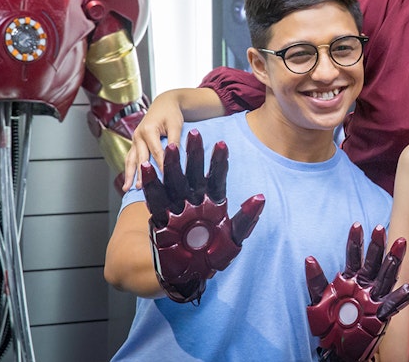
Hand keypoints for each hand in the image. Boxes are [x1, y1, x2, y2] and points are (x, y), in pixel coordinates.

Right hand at [124, 90, 187, 190]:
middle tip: (141, 188)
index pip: (155, 152)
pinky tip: (128, 179)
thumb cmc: (171, 113)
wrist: (164, 103)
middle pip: (140, 158)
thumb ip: (174, 140)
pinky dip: (129, 168)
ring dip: (129, 174)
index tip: (163, 179)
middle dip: (140, 174)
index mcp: (148, 130)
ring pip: (131, 159)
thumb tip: (174, 157)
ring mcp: (135, 139)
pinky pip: (131, 157)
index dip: (160, 166)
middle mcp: (138, 135)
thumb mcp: (176, 125)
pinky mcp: (136, 142)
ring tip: (127, 188)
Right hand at [142, 129, 265, 302]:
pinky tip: (148, 169)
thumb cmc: (213, 256)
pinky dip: (152, 185)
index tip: (222, 143)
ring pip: (174, 181)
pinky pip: (155, 200)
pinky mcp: (161, 219)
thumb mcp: (234, 238)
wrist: (189, 275)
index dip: (219, 161)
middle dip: (194, 153)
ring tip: (170, 146)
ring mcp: (177, 208)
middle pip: (194, 172)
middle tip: (193, 132)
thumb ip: (246, 219)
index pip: (217, 177)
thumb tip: (261, 197)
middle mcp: (194, 201)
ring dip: (172, 164)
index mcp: (213, 202)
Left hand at [306, 223, 408, 361]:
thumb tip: (309, 257)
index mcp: (350, 280)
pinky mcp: (381, 315)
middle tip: (380, 228)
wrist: (335, 351)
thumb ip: (315, 280)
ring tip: (401, 243)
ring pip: (386, 275)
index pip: (353, 256)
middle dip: (376, 245)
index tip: (356, 225)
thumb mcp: (316, 302)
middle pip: (373, 262)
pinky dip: (407, 294)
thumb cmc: (327, 326)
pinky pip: (395, 303)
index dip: (355, 241)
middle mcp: (365, 286)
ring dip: (393, 260)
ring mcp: (374, 299)